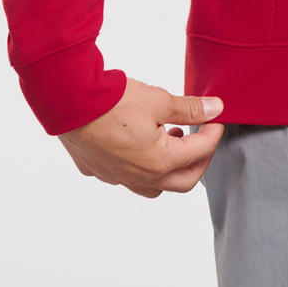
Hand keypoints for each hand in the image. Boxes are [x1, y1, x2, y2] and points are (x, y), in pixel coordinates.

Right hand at [58, 76, 224, 198]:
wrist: (70, 103)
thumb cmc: (113, 102)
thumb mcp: (159, 100)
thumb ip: (190, 109)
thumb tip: (215, 108)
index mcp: (159, 163)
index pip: (199, 153)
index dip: (213, 134)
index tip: (217, 117)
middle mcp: (139, 178)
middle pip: (183, 181)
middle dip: (199, 159)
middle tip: (203, 137)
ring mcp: (117, 177)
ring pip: (154, 186)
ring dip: (170, 167)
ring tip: (172, 137)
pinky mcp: (98, 170)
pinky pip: (127, 176)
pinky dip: (142, 164)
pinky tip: (140, 140)